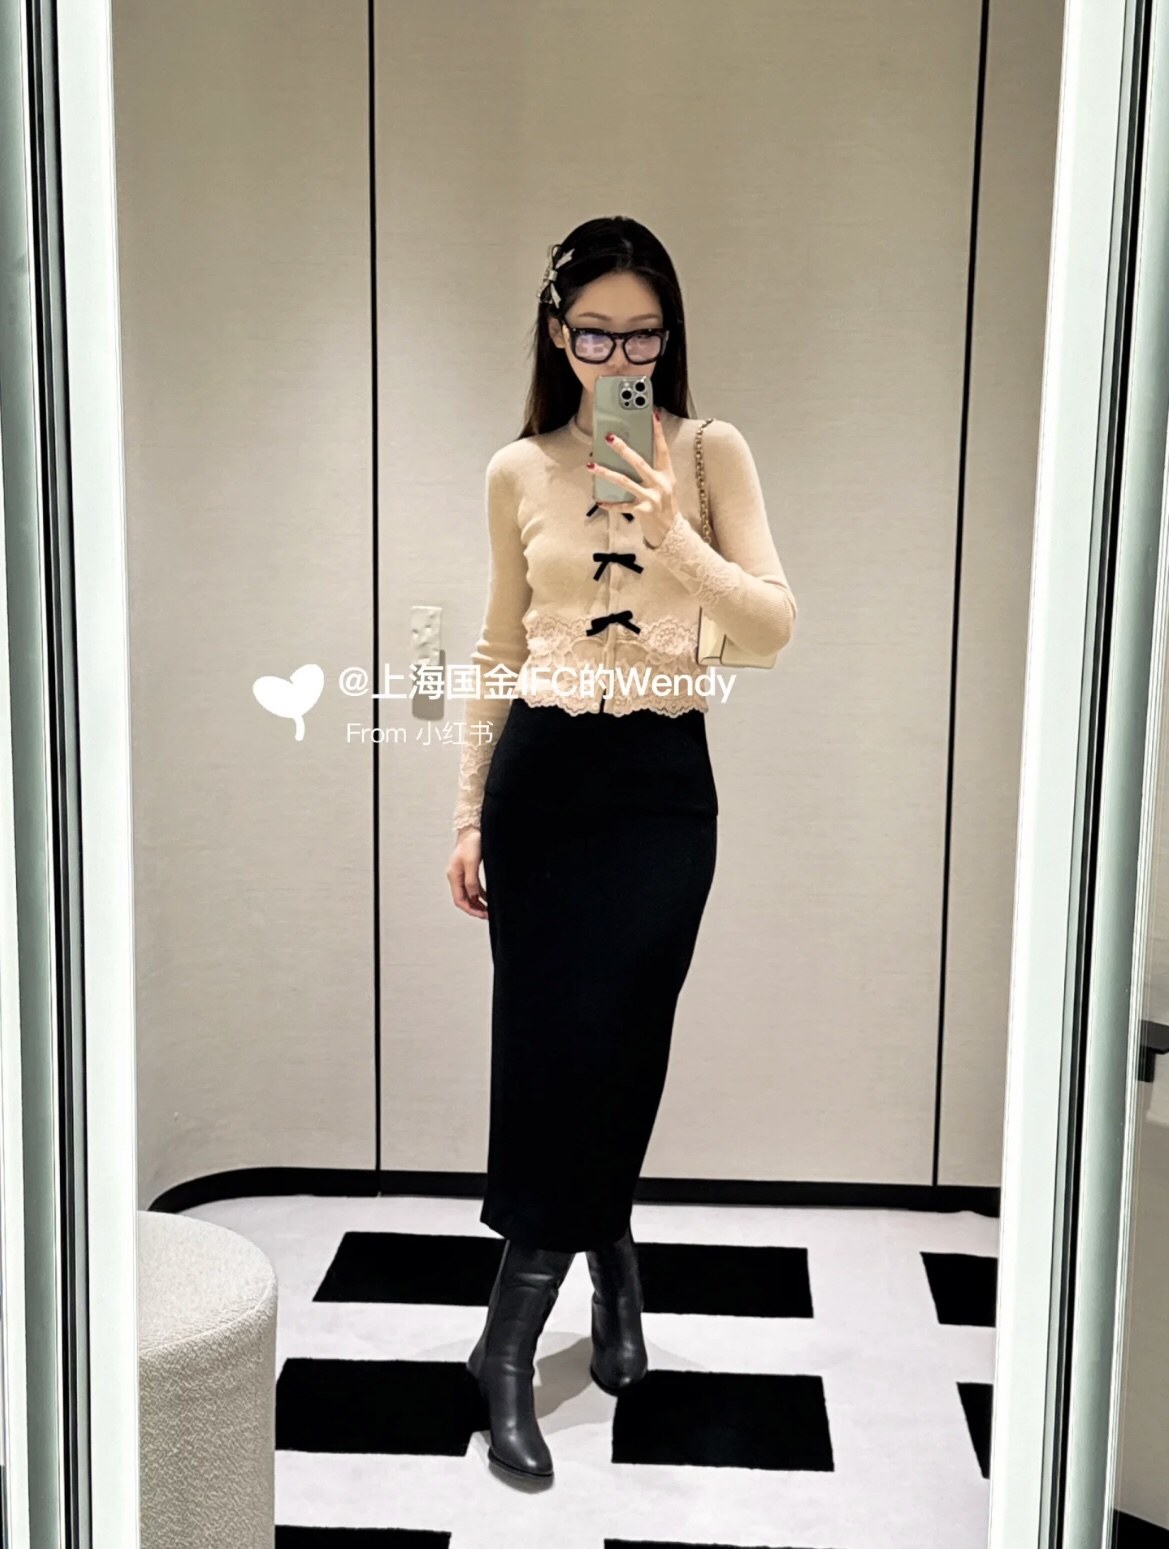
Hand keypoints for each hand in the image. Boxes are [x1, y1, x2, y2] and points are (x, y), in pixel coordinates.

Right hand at [448, 827, 487, 918]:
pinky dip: (480, 894)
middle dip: (475, 909)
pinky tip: (488, 898)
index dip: (470, 909)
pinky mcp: (469, 870)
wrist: (472, 828)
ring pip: (469, 894)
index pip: (460, 900)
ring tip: (489, 910)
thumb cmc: (471, 843)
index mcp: (454, 876)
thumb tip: (474, 896)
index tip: (482, 915)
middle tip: (487, 915)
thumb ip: (471, 880)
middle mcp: (456, 877)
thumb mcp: (472, 863)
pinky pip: (473, 887)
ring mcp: (462, 874)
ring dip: (478, 903)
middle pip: (464, 899)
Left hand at [587, 410, 678, 548]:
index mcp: (667, 474)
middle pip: (639, 462)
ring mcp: (651, 498)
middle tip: (608, 437)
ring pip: (625, 481)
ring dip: (606, 473)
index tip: (652, 414)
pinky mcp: (642, 511)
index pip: (662, 449)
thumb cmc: (666, 506)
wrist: (672, 533)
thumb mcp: (665, 486)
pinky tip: (598, 501)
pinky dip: (609, 504)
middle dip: (622, 448)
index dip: (657, 431)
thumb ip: (653, 471)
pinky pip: (621, 506)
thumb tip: (632, 454)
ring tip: (591, 465)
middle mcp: (660, 484)